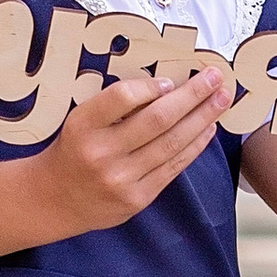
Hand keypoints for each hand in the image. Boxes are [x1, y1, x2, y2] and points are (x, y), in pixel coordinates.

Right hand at [23, 63, 233, 241]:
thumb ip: (115, 107)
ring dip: (202, 118)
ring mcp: (121, 178)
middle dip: (192, 95)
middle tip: (214, 77)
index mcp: (82, 126)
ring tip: (221, 99)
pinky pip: (173, 167)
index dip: (150, 86)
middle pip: (157, 119)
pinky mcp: (137, 198)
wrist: (55, 199)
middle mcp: (101, 153)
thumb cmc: (74, 151)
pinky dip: (194, 145)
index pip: (121, 97)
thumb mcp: (81, 121)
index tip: (171, 80)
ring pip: (172, 143)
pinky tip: (208, 128)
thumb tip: (167, 86)